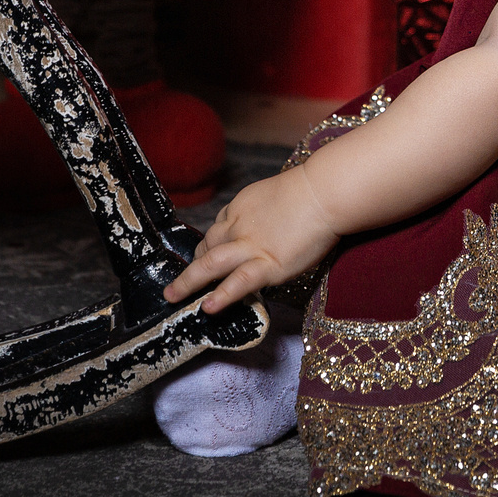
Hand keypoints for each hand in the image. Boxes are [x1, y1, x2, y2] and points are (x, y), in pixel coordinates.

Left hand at [162, 168, 342, 313]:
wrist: (325, 192)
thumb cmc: (313, 190)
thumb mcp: (278, 193)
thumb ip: (268, 212)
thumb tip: (272, 225)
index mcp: (242, 206)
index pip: (220, 226)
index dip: (213, 242)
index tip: (211, 253)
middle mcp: (239, 225)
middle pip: (209, 244)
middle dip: (195, 263)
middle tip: (183, 281)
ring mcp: (251, 245)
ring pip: (210, 262)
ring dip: (188, 280)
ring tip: (172, 296)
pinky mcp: (268, 264)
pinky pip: (239, 282)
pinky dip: (222, 295)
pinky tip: (207, 307)